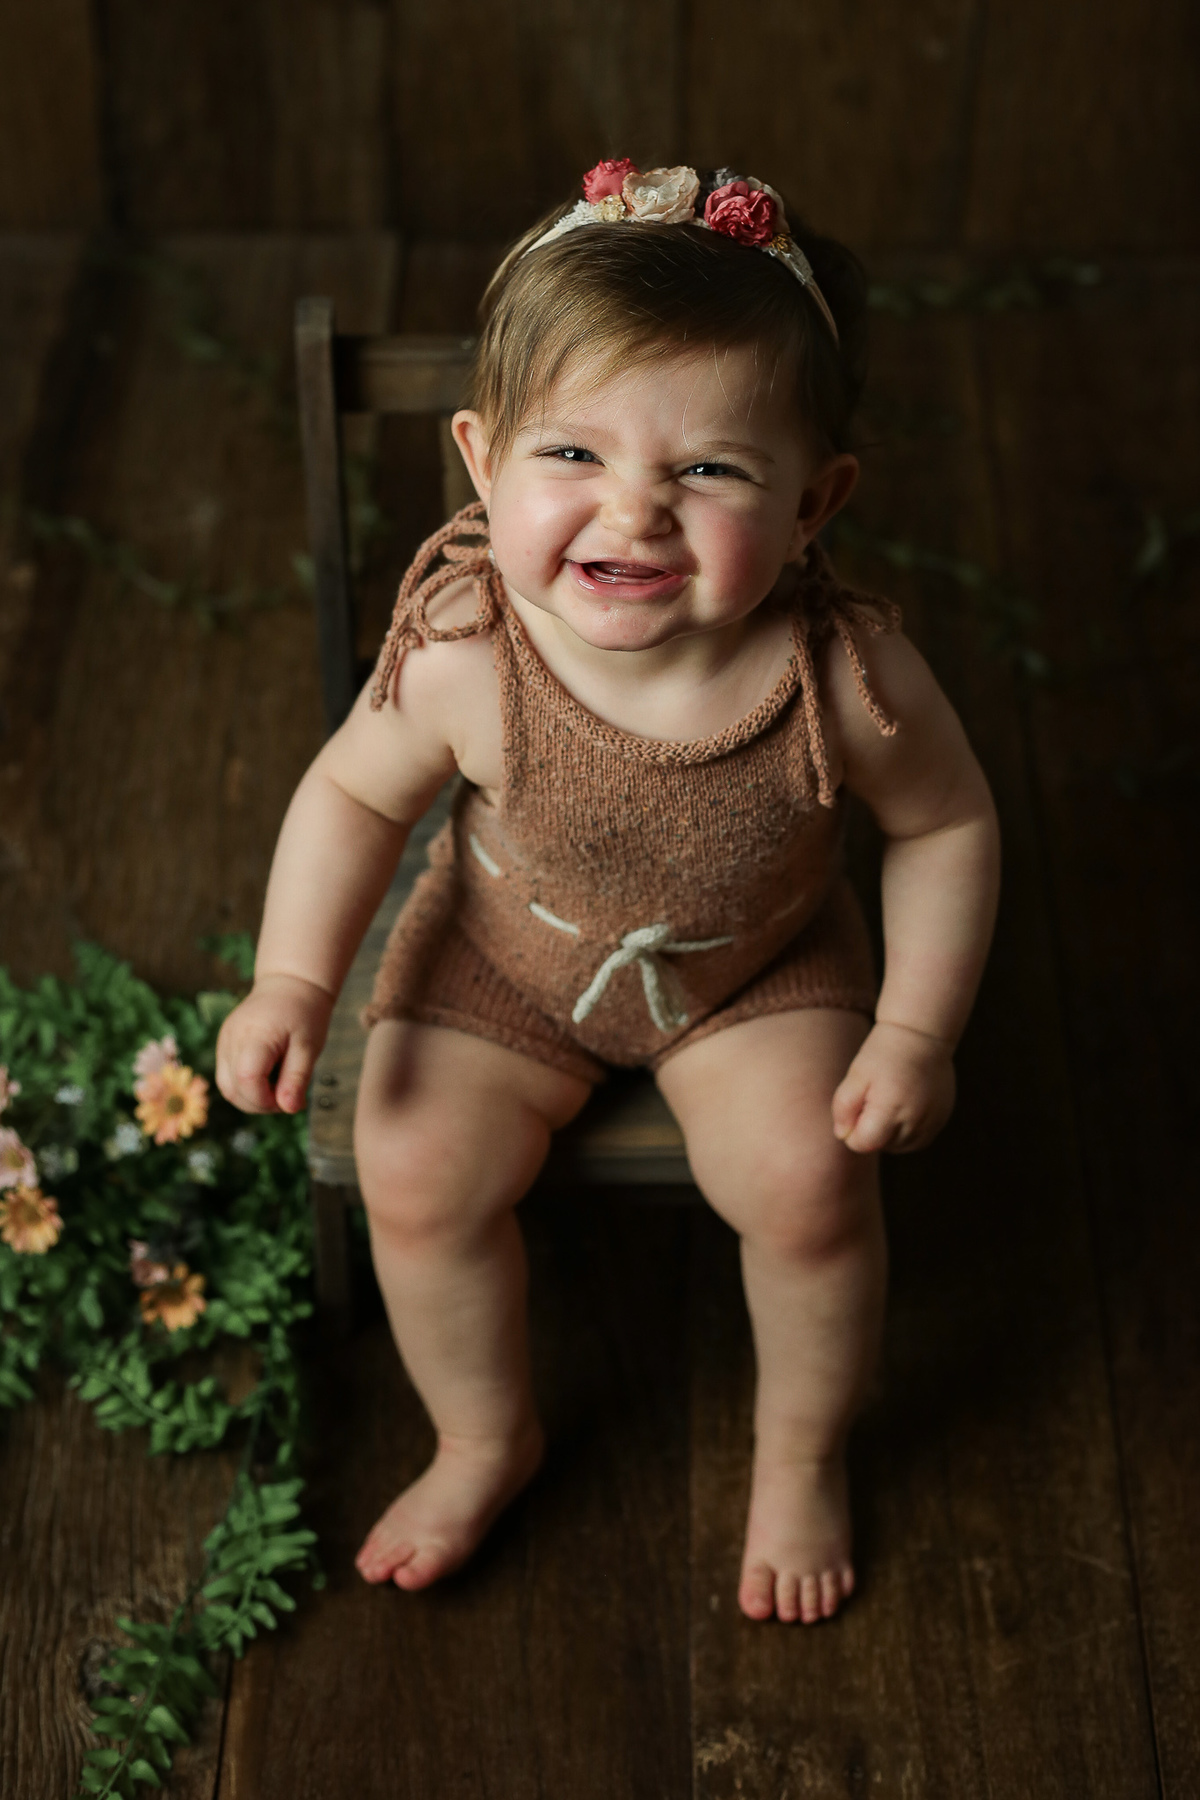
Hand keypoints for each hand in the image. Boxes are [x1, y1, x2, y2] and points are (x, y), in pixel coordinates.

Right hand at [215, 973, 335, 1114]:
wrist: (290, 984)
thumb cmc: (304, 1014)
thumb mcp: (309, 1046)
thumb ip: (297, 1078)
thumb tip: (289, 1109)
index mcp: (255, 1036)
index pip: (247, 1080)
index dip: (266, 1100)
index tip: (289, 1099)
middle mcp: (232, 1038)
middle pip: (232, 1089)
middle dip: (259, 1104)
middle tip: (287, 1097)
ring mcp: (224, 1040)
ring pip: (226, 1086)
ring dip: (250, 1098)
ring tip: (278, 1088)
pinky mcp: (224, 1043)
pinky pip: (227, 1075)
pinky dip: (245, 1086)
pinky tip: (268, 1078)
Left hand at [831, 1021, 955, 1154]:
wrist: (921, 1036)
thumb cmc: (882, 1054)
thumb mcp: (856, 1076)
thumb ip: (843, 1108)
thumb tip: (843, 1136)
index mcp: (891, 1110)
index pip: (863, 1144)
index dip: (852, 1129)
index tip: (857, 1104)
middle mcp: (915, 1121)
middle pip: (881, 1146)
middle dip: (871, 1128)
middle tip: (875, 1095)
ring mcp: (932, 1122)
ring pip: (899, 1146)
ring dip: (888, 1131)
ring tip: (889, 1098)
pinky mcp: (941, 1120)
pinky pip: (917, 1140)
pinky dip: (906, 1129)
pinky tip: (903, 1104)